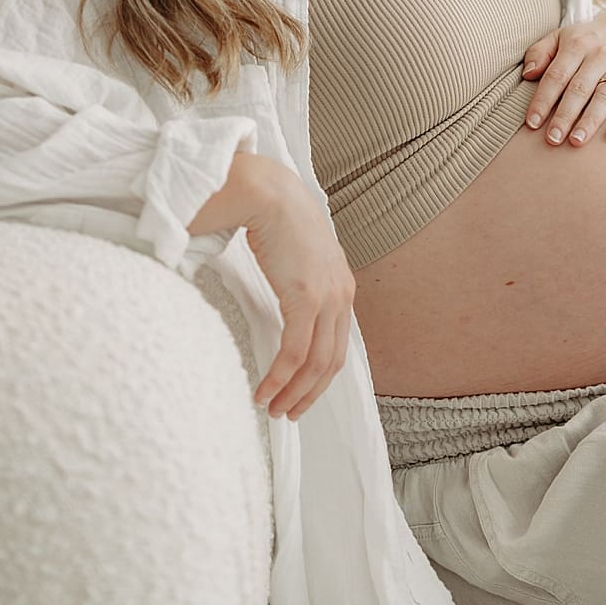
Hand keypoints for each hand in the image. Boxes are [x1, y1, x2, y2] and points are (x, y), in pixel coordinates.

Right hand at [237, 156, 357, 420]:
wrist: (267, 192)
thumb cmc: (274, 217)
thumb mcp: (296, 255)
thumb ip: (298, 281)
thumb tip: (282, 303)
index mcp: (341, 285)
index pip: (337, 343)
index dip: (319, 375)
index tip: (299, 393)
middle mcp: (341, 294)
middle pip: (331, 361)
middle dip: (309, 393)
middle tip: (287, 412)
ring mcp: (327, 297)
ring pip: (316, 364)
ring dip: (293, 393)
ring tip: (272, 408)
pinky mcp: (306, 298)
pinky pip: (295, 352)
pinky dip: (280, 378)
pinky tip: (264, 392)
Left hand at [521, 11, 605, 148]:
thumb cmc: (588, 39)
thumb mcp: (562, 36)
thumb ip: (540, 52)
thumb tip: (527, 74)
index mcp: (577, 44)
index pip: (556, 75)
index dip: (543, 100)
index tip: (532, 123)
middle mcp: (600, 54)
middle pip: (579, 88)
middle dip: (564, 115)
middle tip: (552, 139)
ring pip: (605, 96)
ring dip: (590, 120)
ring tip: (576, 141)